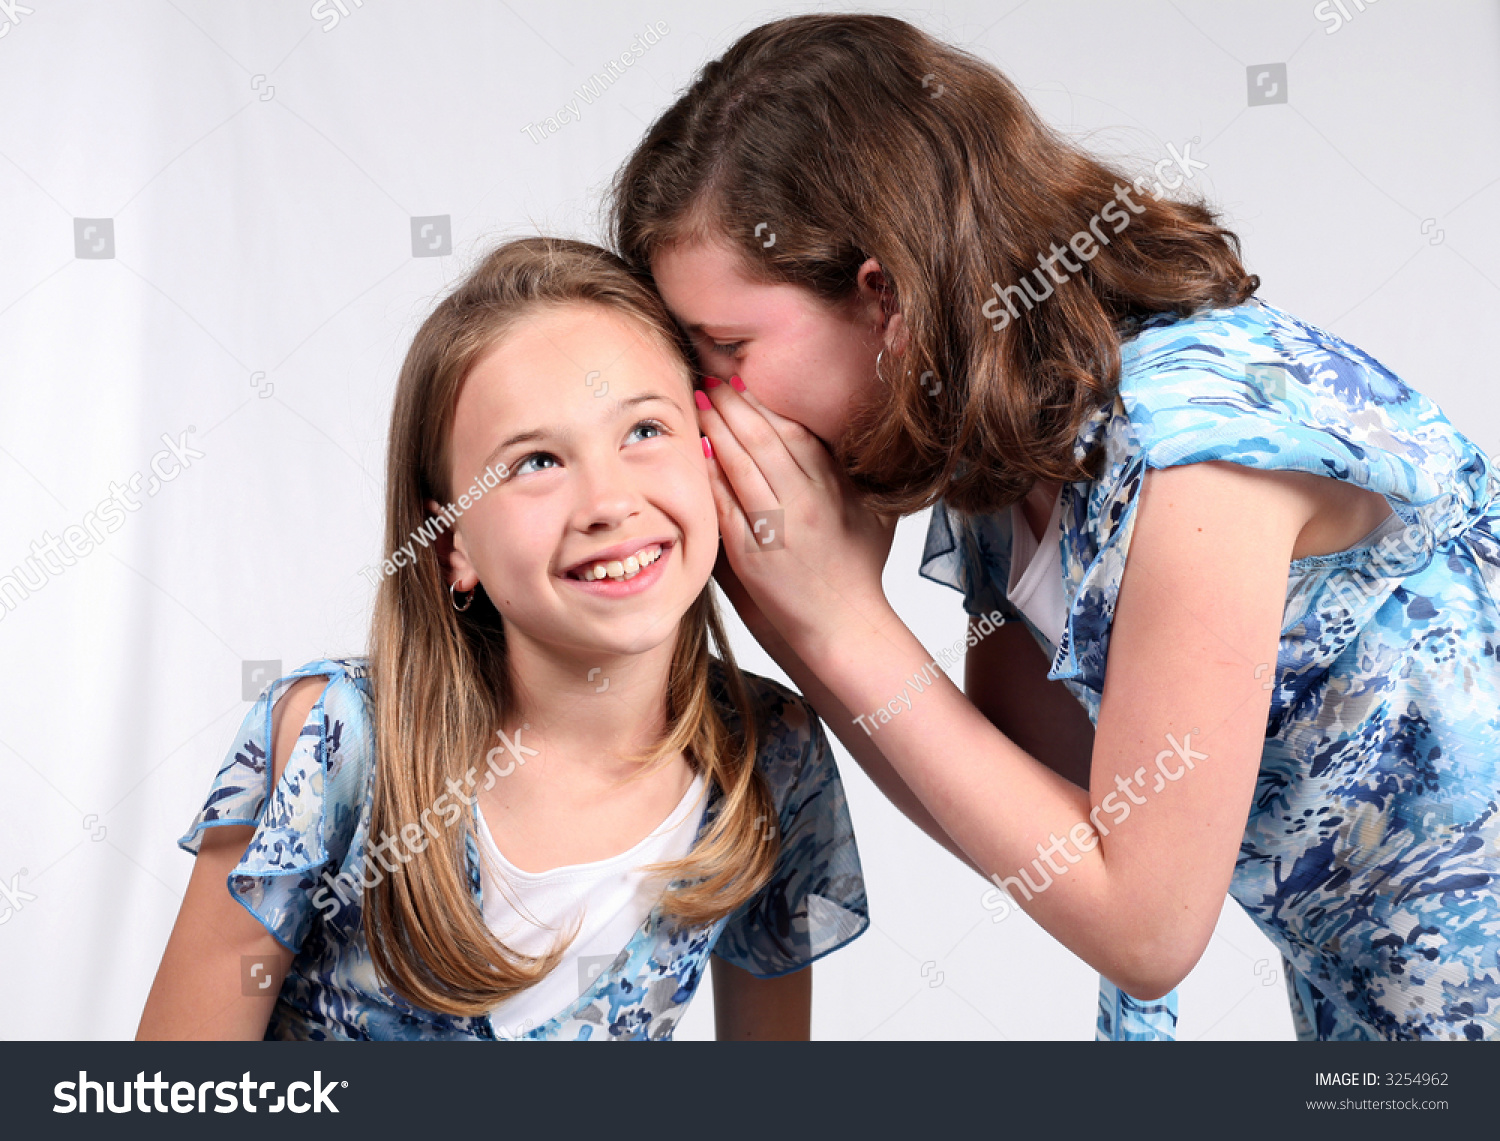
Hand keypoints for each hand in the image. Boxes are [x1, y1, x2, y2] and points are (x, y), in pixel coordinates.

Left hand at [697, 377, 897, 660]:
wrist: (844, 623)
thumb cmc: (859, 568)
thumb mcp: (873, 513)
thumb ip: (853, 474)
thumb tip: (840, 436)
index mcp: (832, 488)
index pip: (794, 432)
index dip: (764, 402)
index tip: (741, 382)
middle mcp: (805, 503)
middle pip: (763, 440)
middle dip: (732, 406)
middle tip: (710, 383)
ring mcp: (776, 529)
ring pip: (740, 467)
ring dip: (715, 431)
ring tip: (697, 406)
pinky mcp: (751, 555)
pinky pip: (724, 506)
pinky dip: (709, 477)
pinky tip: (696, 454)